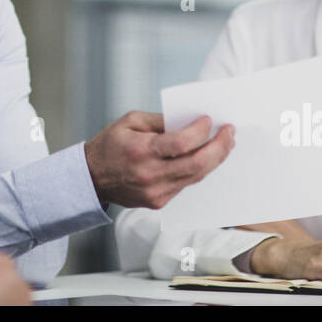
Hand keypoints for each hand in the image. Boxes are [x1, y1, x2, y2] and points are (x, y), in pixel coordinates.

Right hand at [83, 111, 234, 209]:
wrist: (92, 178)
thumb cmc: (110, 145)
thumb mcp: (130, 121)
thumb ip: (161, 120)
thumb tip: (190, 121)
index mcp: (141, 151)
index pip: (181, 143)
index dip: (200, 131)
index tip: (208, 120)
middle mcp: (150, 175)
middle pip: (197, 164)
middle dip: (219, 147)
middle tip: (230, 132)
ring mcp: (156, 192)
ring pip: (196, 177)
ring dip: (215, 159)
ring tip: (225, 143)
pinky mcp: (159, 202)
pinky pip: (186, 184)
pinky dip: (199, 169)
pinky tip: (206, 157)